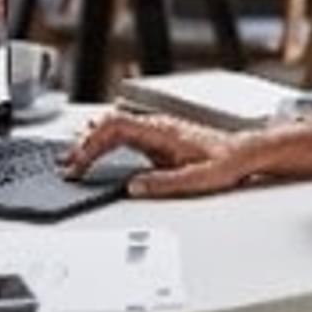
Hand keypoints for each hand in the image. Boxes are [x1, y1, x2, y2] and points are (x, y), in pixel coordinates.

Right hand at [62, 111, 253, 196]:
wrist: (244, 154)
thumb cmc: (225, 163)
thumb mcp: (197, 180)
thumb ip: (164, 183)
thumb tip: (133, 187)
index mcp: (162, 132)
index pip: (115, 129)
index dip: (92, 145)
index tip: (79, 165)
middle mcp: (157, 127)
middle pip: (110, 125)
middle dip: (84, 144)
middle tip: (68, 166)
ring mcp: (157, 130)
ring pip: (116, 127)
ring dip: (93, 141)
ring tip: (74, 159)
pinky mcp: (159, 137)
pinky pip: (125, 133)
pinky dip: (106, 142)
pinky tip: (98, 152)